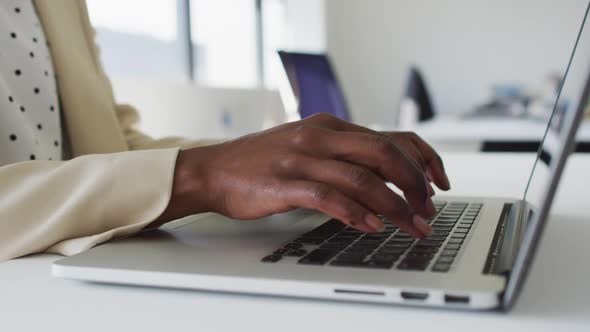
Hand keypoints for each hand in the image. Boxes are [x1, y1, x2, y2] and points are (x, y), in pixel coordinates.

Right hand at [153, 113, 449, 237]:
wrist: (214, 170)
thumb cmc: (261, 163)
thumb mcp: (307, 147)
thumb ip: (341, 156)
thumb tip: (383, 177)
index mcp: (329, 126)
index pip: (390, 136)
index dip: (423, 158)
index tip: (438, 182)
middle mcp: (319, 137)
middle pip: (384, 152)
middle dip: (415, 183)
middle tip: (428, 210)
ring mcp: (302, 159)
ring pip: (363, 178)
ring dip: (395, 206)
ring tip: (411, 226)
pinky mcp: (285, 183)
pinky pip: (330, 198)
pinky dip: (357, 214)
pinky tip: (372, 226)